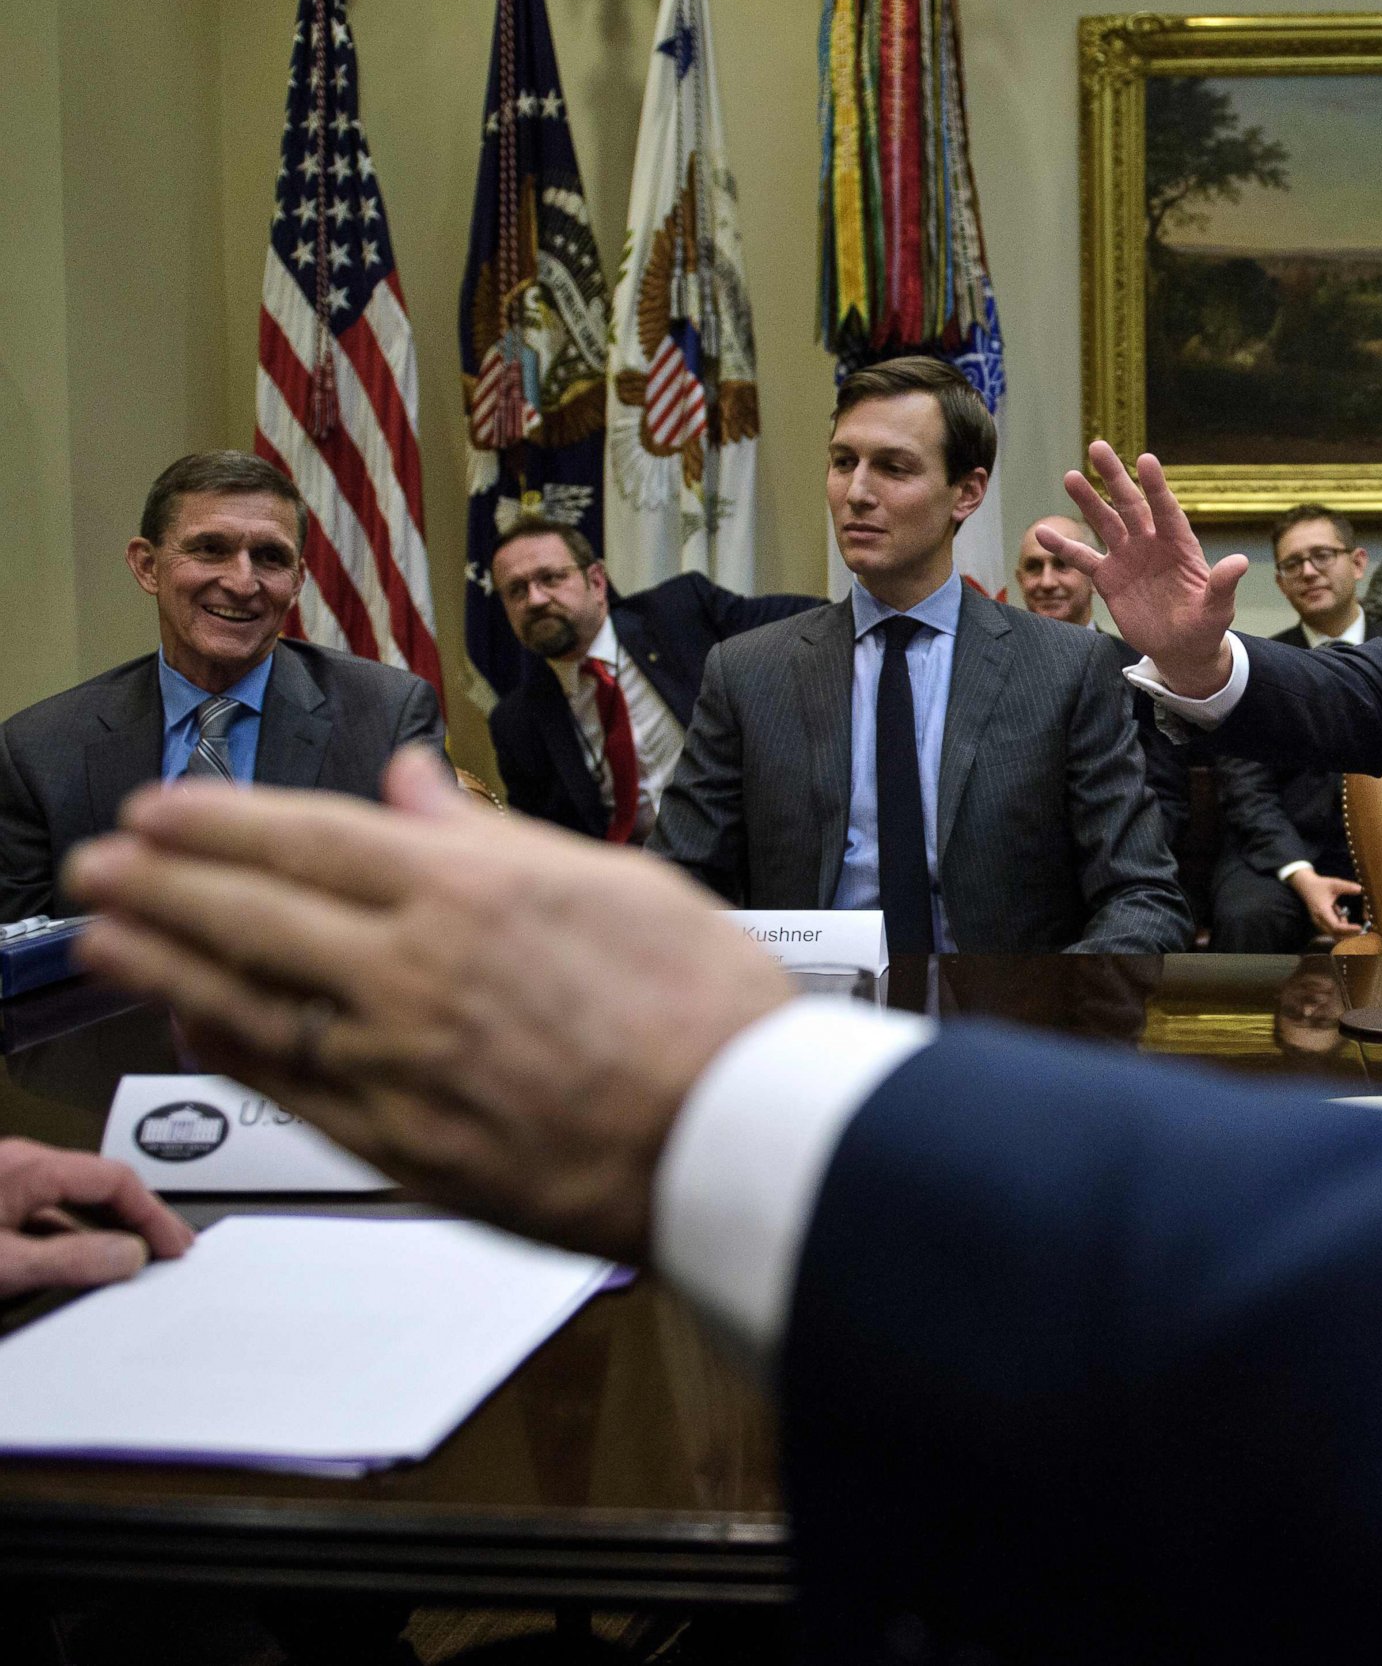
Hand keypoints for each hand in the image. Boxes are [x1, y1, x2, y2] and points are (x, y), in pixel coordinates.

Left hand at [0, 1139, 192, 1296]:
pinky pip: (47, 1213)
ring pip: (74, 1201)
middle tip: (171, 1246)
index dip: (154, 1214)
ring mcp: (5, 1184)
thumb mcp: (7, 1263)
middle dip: (141, 1218)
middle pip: (100, 1186)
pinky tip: (82, 1259)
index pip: (116, 1180)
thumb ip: (71, 1260)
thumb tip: (128, 1255)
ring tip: (136, 1255)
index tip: (173, 1245)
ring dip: (109, 1227)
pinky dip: (75, 1234)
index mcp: (28, 1168)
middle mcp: (19, 1167)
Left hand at [65, 749, 794, 1264]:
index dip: (219, 820)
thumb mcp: (614, 880)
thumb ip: (492, 835)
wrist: (736, 1135)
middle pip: (252, 913)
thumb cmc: (705, 1010)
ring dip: (161, 962)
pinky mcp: (401, 1143)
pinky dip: (224, 1049)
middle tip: (98, 862)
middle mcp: (415, 970)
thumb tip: (416, 784)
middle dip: (159, 882)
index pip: (308, 839)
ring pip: (246, 1000)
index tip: (161, 807)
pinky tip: (187, 1024)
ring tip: (102, 935)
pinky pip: (286, 1086)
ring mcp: (398, 1060)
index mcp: (471, 891)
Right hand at [1052, 442, 1247, 697]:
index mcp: (1179, 544)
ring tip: (1071, 476)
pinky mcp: (1109, 578)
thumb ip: (1223, 584)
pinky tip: (1042, 532)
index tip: (1145, 460)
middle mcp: (1151, 543)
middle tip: (1098, 447)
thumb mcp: (1218, 608)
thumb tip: (1241, 562)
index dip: (1156, 486)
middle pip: (1131, 504)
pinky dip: (1064, 547)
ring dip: (1088, 501)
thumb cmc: (1205, 625)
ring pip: (1105, 522)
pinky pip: (1083, 559)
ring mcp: (1128, 557)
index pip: (1166, 510)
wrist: (1181, 648)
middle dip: (1115, 477)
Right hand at [1287, 868, 1363, 938]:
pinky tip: (1341, 914)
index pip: (1336, 926)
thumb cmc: (1320, 885)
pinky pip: (1331, 930)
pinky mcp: (1320, 923)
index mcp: (1322, 911)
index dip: (1348, 929)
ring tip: (1345, 912)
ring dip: (1344, 929)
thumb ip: (1348, 887)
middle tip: (1361, 928)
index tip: (1359, 927)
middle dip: (1349, 933)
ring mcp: (1319, 923)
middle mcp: (1319, 920)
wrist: (1306, 886)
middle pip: (1335, 934)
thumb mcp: (1335, 883)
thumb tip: (1361, 889)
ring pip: (1333, 933)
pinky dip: (1340, 927)